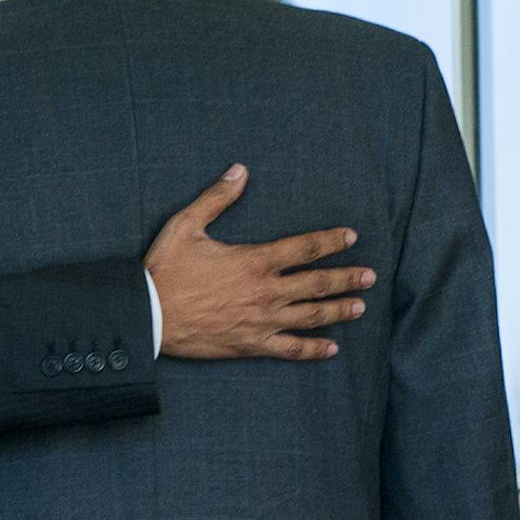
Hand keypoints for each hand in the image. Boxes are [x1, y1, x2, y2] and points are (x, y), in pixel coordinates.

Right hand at [143, 164, 372, 361]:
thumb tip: (240, 171)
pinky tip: (331, 348)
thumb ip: (217, 198)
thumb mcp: (186, 225)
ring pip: (311, 316)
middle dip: (346, 278)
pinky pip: (291, 349)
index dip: (331, 241)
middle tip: (370, 276)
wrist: (149, 315)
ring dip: (338, 310)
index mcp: (254, 260)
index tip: (351, 237)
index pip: (304, 248)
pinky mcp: (252, 344)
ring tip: (360, 307)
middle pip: (316, 283)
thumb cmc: (165, 269)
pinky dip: (313, 349)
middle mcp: (266, 291)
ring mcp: (262, 321)